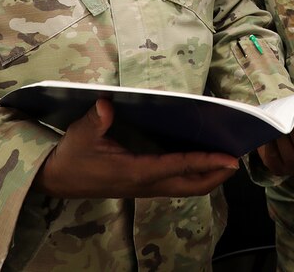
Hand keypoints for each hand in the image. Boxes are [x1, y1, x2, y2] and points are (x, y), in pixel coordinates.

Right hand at [38, 99, 239, 197]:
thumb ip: (95, 120)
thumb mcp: (80, 135)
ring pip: (184, 187)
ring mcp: (144, 188)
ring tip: (225, 161)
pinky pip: (175, 184)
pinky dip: (193, 175)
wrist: (56, 180)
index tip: (228, 158)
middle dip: (216, 175)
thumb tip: (106, 105)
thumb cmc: (71, 156)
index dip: (205, 162)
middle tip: (237, 161)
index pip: (177, 167)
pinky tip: (199, 161)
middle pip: (190, 186)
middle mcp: (144, 184)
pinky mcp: (141, 186)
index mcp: (134, 172)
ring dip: (207, 177)